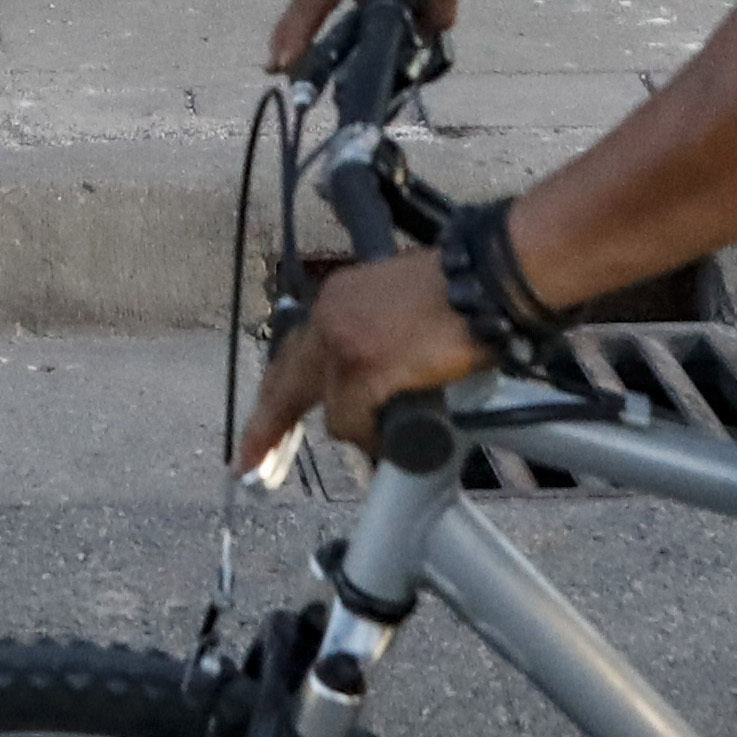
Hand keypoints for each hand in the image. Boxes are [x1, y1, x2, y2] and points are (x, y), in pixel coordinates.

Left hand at [235, 250, 479, 469]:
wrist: (488, 278)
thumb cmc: (461, 291)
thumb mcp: (396, 301)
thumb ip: (373, 332)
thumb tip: (376, 368)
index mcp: (337, 298)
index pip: (295, 351)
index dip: (277, 389)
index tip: (259, 419)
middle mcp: (330, 317)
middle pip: (285, 382)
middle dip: (266, 426)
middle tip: (247, 458)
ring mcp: (344, 344)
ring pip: (332, 411)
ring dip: (360, 427)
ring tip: (394, 426)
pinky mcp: (365, 369)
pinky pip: (356, 422)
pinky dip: (376, 436)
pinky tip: (402, 433)